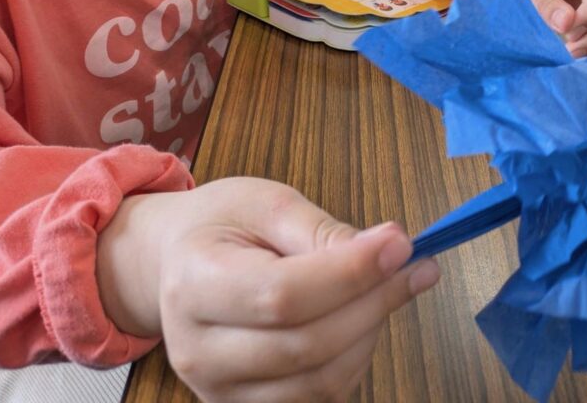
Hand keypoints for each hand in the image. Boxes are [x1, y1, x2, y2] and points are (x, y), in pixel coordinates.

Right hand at [97, 178, 438, 402]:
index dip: (349, 274)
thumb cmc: (220, 225)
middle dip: (373, 303)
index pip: (283, 295)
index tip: (399, 243)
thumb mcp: (263, 203)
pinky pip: (318, 398)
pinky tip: (360, 317)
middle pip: (306, 346)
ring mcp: (218, 391)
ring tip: (386, 286)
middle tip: (413, 264)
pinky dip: (353, 359)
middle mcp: (198, 351)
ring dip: (369, 333)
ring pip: (320, 381)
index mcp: (193, 283)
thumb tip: (386, 251)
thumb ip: (319, 230)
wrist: (173, 263)